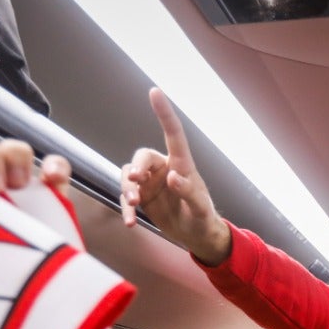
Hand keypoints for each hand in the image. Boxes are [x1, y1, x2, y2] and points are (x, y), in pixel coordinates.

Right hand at [122, 89, 231, 264]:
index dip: (164, 112)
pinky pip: (126, 197)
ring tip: (132, 205)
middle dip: (135, 168)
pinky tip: (130, 222)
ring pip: (129, 176)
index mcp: (182, 164)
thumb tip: (173, 177)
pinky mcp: (143, 198)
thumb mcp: (200, 208)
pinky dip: (126, 209)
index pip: (172, 133)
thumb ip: (189, 192)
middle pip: (142, 158)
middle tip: (134, 182)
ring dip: (126, 188)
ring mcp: (151, 183)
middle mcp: (164, 169)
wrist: (196, 236)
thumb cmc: (203, 218)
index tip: (155, 92)